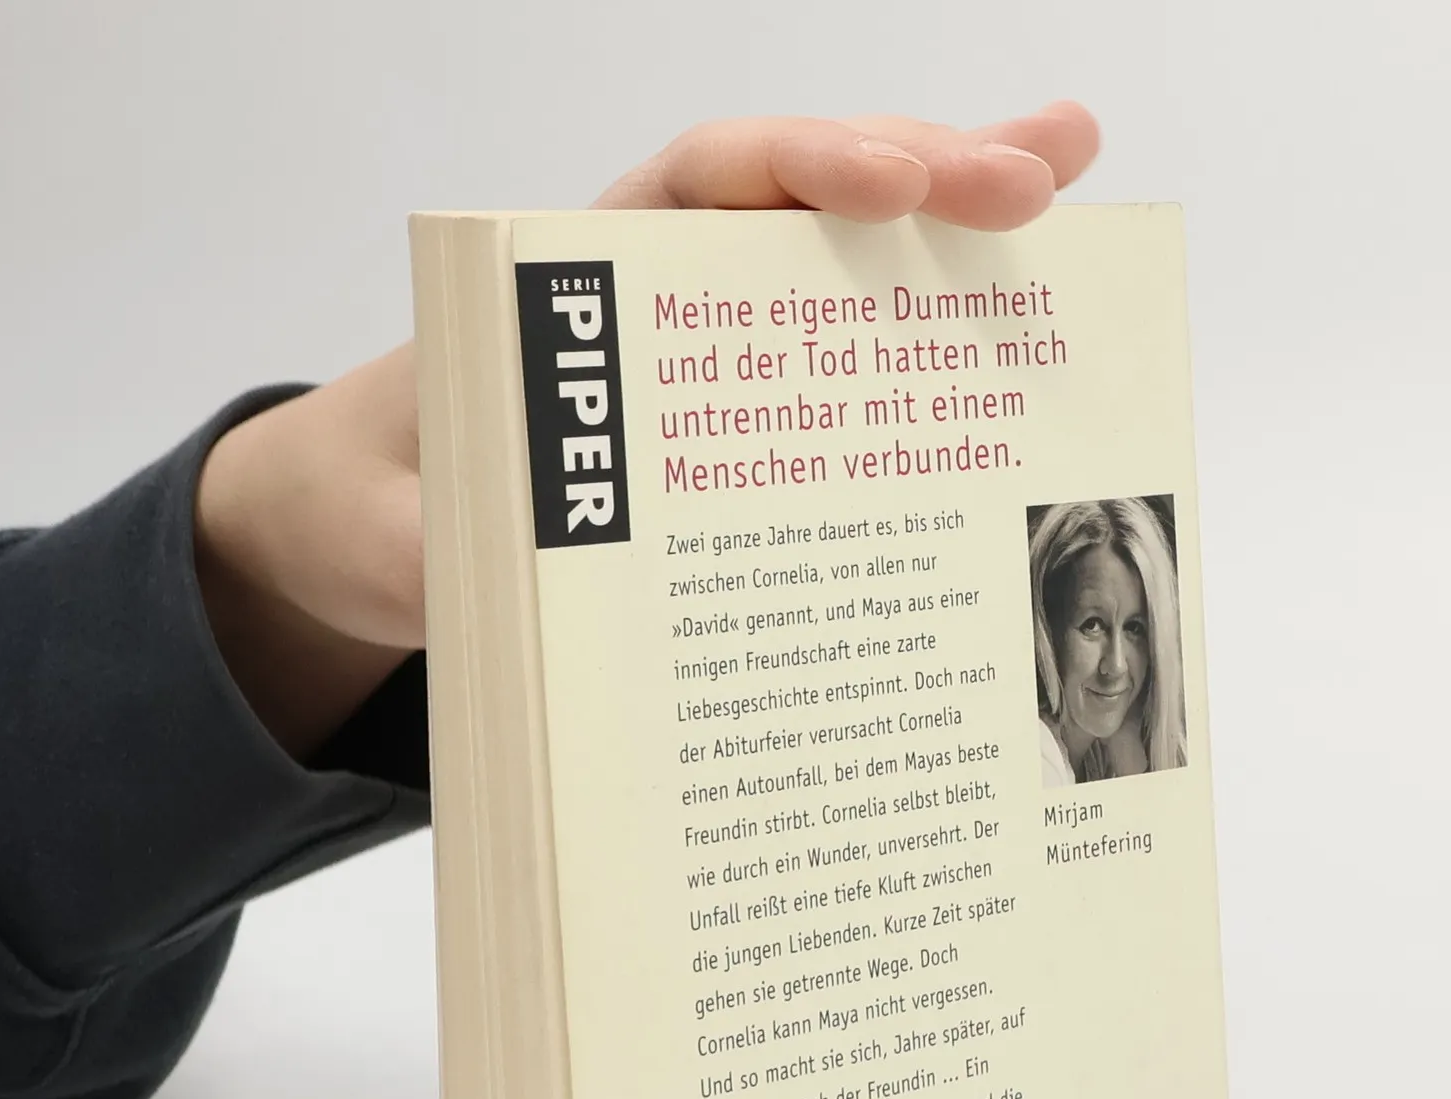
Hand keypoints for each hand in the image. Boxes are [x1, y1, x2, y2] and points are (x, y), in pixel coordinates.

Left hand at [193, 104, 1100, 759]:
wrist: (380, 529)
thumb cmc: (396, 512)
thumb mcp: (407, 540)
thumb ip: (452, 551)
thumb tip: (516, 578)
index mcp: (573, 278)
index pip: (693, 184)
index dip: (793, 169)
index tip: (878, 182)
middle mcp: (657, 285)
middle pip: (799, 195)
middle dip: (918, 175)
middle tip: (1037, 178)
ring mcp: (713, 339)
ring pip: (842, 258)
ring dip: (956, 217)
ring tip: (1070, 176)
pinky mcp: (746, 409)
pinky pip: (845, 350)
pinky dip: (929, 321)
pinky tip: (1020, 297)